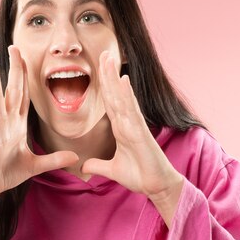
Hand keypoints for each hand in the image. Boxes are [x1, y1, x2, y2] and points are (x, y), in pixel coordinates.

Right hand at [0, 45, 79, 198]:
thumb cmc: (6, 174)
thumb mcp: (36, 165)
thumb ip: (55, 159)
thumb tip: (75, 157)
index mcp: (17, 124)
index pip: (24, 96)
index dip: (27, 78)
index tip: (28, 60)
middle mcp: (6, 121)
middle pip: (12, 89)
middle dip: (14, 69)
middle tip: (14, 47)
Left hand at [81, 51, 184, 200]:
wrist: (156, 186)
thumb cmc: (139, 176)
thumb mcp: (112, 171)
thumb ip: (98, 166)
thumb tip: (83, 166)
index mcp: (121, 128)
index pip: (109, 102)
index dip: (103, 85)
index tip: (98, 68)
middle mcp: (128, 123)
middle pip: (115, 94)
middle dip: (108, 73)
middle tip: (102, 52)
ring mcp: (134, 125)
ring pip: (122, 97)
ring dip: (114, 77)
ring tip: (109, 58)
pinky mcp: (140, 132)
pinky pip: (132, 110)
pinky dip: (127, 94)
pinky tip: (122, 79)